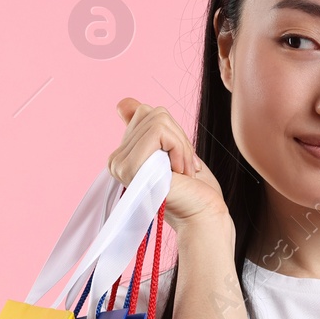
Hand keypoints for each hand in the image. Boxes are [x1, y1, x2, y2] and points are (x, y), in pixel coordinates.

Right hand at [111, 97, 229, 233]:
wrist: (203, 214)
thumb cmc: (194, 186)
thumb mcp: (171, 147)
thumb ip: (149, 127)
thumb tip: (123, 104)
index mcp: (123, 155)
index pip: (143, 112)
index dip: (170, 129)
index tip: (178, 158)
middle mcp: (116, 160)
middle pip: (152, 113)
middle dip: (179, 136)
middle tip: (185, 166)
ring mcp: (120, 164)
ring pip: (158, 120)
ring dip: (182, 144)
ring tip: (183, 170)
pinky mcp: (131, 167)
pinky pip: (159, 132)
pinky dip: (179, 147)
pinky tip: (180, 171)